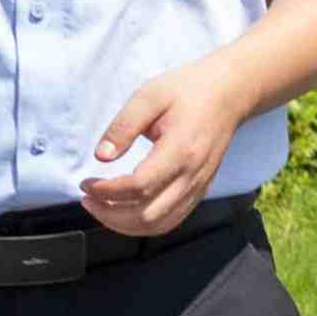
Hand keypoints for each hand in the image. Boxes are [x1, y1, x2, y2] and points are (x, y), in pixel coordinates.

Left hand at [76, 51, 253, 233]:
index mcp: (180, 150)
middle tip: (88, 198)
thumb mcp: (149, 96)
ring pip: (159, 225)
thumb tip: (101, 157)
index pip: (139, 186)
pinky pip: (171, 220)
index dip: (107, 191)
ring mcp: (198, 186)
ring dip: (125, 224)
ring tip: (102, 208)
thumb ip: (123, 127)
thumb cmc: (188, 90)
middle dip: (110, 214)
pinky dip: (143, 224)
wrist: (229, 93)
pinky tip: (125, 210)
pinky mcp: (199, 190)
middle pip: (147, 215)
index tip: (87, 183)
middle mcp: (192, 175)